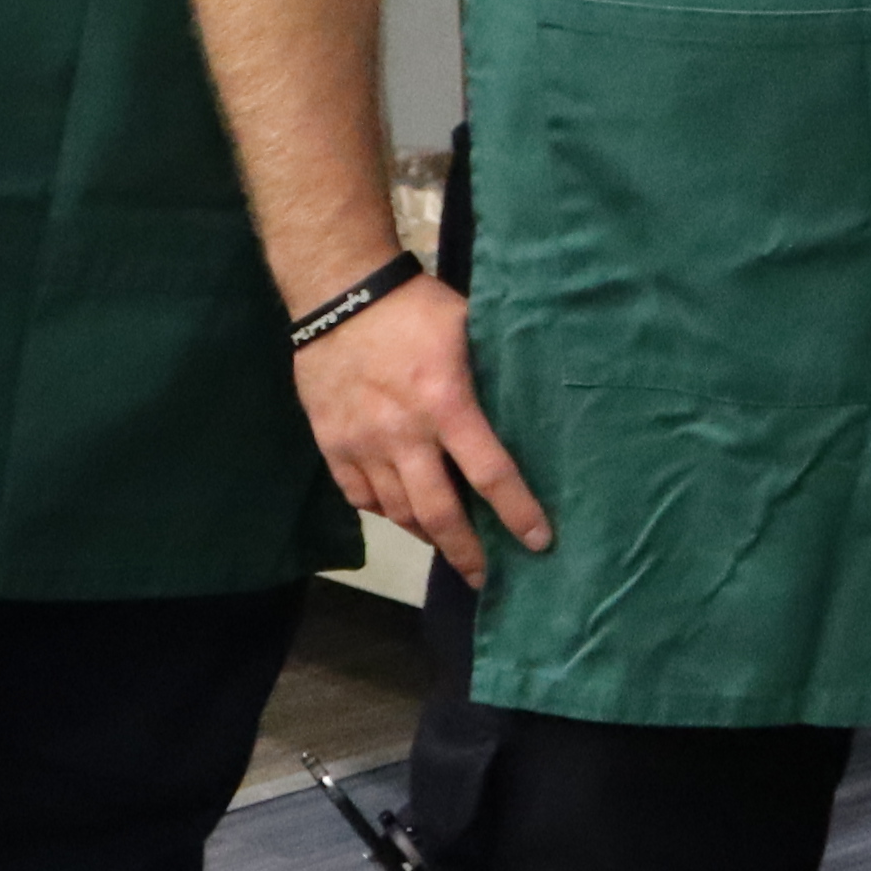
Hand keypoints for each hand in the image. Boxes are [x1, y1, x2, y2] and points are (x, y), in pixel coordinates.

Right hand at [293, 278, 551, 588]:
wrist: (339, 294)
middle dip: (465, 551)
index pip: (490, 473)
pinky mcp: (331, 444)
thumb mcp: (471, 328)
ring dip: (426, 534)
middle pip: (438, 512)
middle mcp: (403, 433)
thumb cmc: (416, 307)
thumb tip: (535, 398)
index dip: (517, 513)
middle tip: (486, 576)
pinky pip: (360, 496)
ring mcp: (362, 443)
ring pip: (397, 511)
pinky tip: (402, 512)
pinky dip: (384, 510)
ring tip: (448, 545)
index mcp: (446, 403)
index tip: (539, 542)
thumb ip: (496, 371)